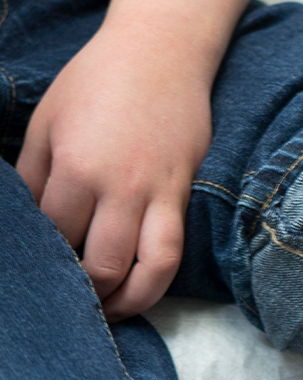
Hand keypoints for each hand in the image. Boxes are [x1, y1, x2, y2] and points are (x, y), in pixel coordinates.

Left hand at [16, 20, 213, 321]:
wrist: (162, 54)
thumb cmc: (97, 82)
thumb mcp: (47, 122)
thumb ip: (32, 176)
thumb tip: (28, 226)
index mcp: (77, 167)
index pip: (55, 238)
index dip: (45, 261)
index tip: (40, 270)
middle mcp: (121, 188)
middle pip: (100, 265)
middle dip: (84, 292)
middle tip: (71, 301)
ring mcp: (159, 194)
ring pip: (147, 271)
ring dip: (126, 302)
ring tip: (109, 311)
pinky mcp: (184, 194)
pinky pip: (174, 252)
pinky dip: (157, 282)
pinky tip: (140, 291)